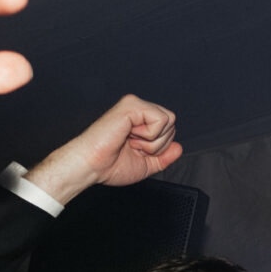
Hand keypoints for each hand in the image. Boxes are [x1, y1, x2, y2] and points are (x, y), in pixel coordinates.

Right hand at [24, 94, 183, 203]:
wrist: (91, 166)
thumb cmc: (109, 165)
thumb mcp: (144, 165)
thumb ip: (163, 157)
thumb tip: (179, 148)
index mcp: (140, 121)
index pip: (168, 129)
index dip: (158, 147)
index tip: (136, 151)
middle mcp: (138, 109)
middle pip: (172, 124)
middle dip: (157, 144)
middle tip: (133, 147)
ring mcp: (135, 105)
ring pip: (168, 121)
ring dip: (153, 141)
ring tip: (131, 143)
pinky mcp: (132, 105)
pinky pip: (160, 120)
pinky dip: (149, 136)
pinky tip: (130, 137)